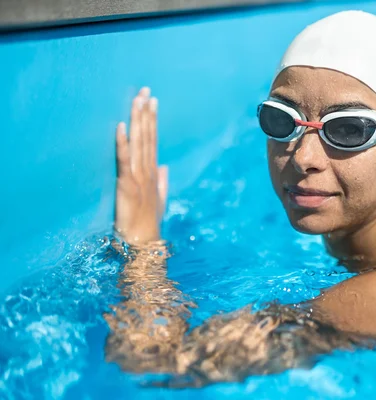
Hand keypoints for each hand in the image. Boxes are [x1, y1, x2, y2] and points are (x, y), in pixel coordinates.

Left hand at [114, 87, 167, 243]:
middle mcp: (148, 171)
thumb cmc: (148, 224)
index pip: (153, 140)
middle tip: (145, 91)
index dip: (153, 120)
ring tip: (137, 101)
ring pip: (138, 143)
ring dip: (137, 121)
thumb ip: (163, 182)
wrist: (143, 242)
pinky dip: (122, 143)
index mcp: (153, 173)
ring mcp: (138, 177)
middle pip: (147, 137)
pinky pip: (124, 160)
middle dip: (146, 113)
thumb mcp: (159, 201)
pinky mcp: (127, 185)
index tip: (153, 101)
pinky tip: (121, 126)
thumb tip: (164, 166)